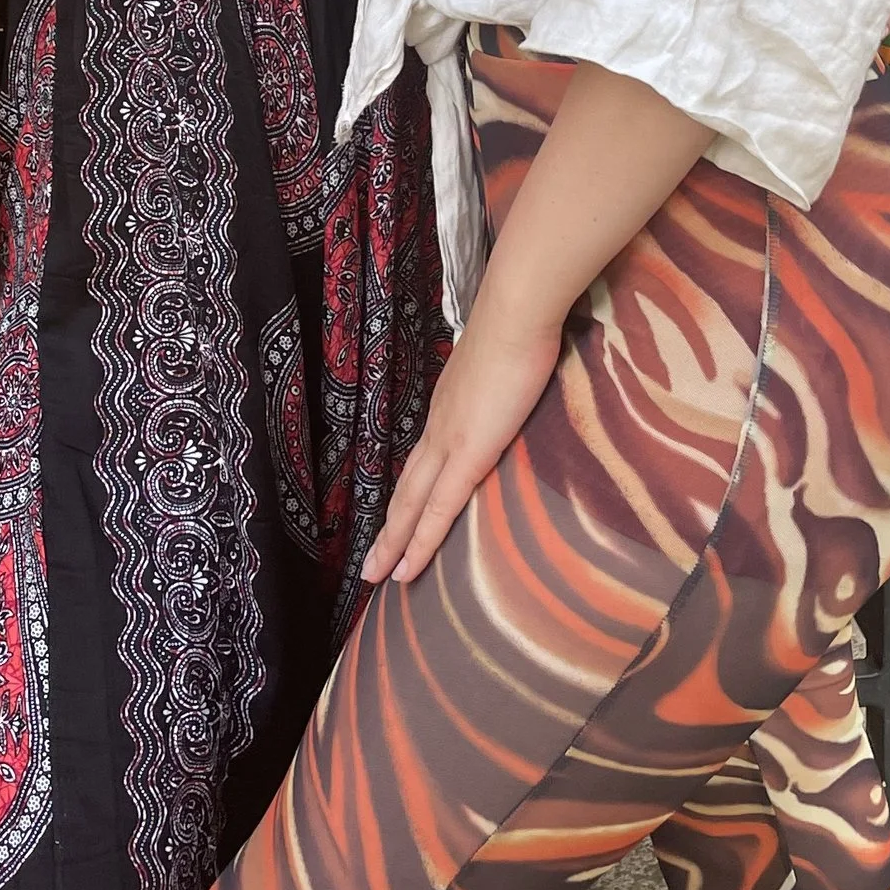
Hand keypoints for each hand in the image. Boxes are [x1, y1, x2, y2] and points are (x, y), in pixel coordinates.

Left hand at [360, 303, 562, 589]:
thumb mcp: (505, 362)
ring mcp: (448, 440)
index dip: (409, 494)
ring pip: (412, 505)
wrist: (516, 313)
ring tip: (378, 576)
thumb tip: (511, 387)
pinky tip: (409, 568)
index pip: (423, 460)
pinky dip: (421, 541)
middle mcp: (438, 425)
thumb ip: (500, 383)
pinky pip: (439, 508)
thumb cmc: (519, 328)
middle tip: (370, 567)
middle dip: (390, 530)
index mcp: (447, 405)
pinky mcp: (468, 453)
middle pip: (406, 489)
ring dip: (395, 542)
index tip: (399, 520)